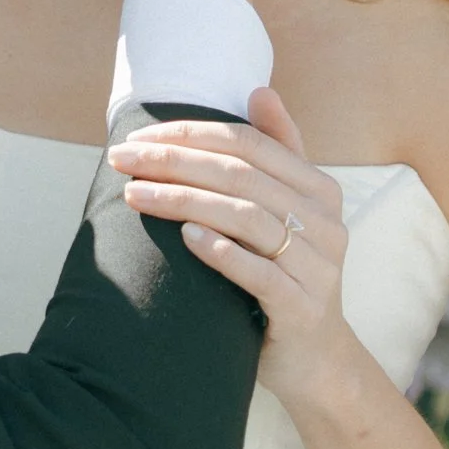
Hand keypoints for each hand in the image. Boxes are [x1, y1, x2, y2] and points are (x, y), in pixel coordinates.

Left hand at [108, 85, 356, 408]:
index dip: (192, 135)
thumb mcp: (288, 211)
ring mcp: (318, 268)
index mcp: (320, 189)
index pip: (250, 144)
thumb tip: (259, 89)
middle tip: (122, 160)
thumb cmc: (287, 275)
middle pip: (242, 176)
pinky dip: (221, 252)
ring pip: (246, 218)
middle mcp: (326, 222)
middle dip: (175, 162)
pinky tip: (186, 238)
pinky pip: (261, 274)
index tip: (139, 137)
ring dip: (184, 201)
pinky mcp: (302, 309)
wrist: (315, 359)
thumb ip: (277, 153)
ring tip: (136, 196)